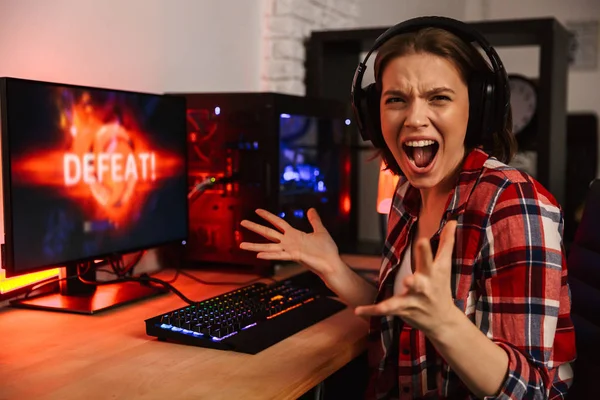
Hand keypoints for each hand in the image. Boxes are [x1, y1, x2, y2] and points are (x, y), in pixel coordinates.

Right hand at [239, 208, 339, 276]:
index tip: (257, 210)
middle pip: (268, 232)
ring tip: (241, 245)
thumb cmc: (327, 250)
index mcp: (294, 234)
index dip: (268, 216)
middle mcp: (289, 242)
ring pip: (269, 246)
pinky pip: (279, 256)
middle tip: (242, 222)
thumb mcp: (320, 230)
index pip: (277, 222)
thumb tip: (311, 209)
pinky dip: (269, 255)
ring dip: (254, 246)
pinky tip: (258, 255)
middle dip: (255, 227)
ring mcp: (290, 250)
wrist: (332, 264)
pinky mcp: (295, 256)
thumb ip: (314, 220)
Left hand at [355, 220, 457, 337]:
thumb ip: (447, 241)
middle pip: (418, 282)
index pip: (430, 259)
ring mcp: (412, 300)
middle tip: (408, 280)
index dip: (425, 251)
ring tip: (381, 305)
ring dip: (393, 302)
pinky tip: (358, 310)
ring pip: (400, 301)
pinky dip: (372, 311)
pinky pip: (385, 310)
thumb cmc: (441, 286)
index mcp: (432, 273)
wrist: (442, 320)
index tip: (421, 240)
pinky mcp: (401, 309)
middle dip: (414, 282)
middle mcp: (423, 287)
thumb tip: (453, 220)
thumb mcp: (444, 265)